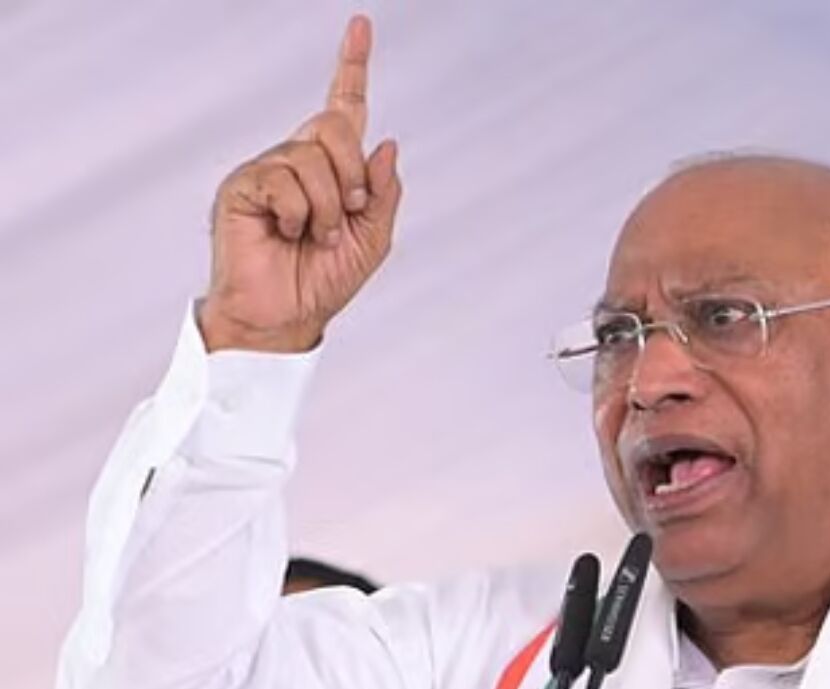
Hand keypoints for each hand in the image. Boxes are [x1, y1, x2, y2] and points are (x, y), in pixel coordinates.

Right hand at [201, 15, 401, 352]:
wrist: (286, 317)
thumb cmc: (323, 280)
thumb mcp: (372, 238)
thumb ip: (383, 192)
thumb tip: (386, 143)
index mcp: (333, 167)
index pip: (344, 107)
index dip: (352, 66)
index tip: (361, 25)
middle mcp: (299, 159)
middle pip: (335, 123)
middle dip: (352, 172)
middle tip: (349, 210)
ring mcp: (269, 170)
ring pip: (312, 157)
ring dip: (328, 207)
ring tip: (316, 237)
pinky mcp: (243, 186)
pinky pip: (284, 180)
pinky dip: (300, 214)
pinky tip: (288, 233)